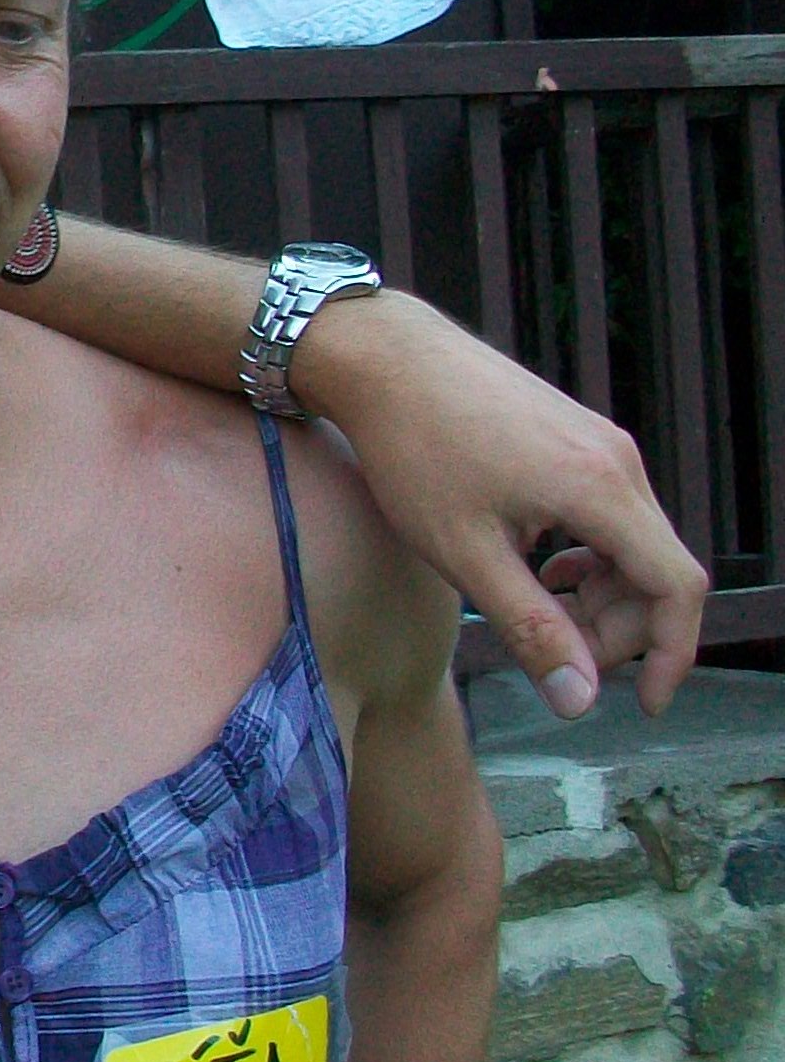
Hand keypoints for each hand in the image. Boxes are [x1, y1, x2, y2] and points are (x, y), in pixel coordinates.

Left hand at [291, 291, 706, 716]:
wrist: (384, 357)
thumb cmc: (412, 451)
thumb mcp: (464, 554)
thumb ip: (530, 627)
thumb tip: (580, 699)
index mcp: (602, 489)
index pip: (677, 588)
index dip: (670, 654)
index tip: (642, 705)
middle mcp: (617, 461)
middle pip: (656, 569)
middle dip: (619, 630)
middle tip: (556, 659)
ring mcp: (600, 443)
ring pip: (632, 543)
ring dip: (600, 595)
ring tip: (539, 616)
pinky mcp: (576, 436)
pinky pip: (608, 512)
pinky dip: (587, 556)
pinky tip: (539, 570)